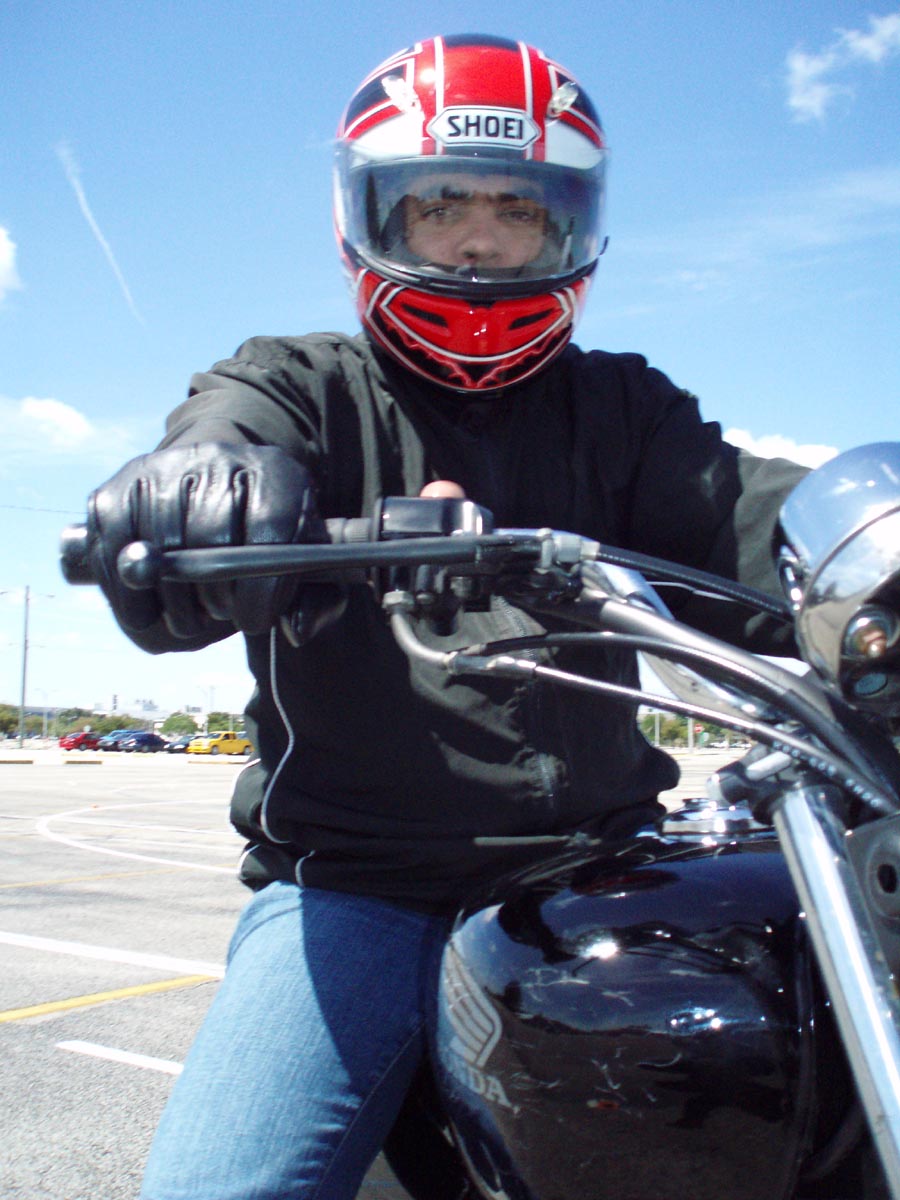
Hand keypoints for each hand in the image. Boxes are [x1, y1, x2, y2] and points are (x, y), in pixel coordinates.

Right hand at [86, 443, 330, 650]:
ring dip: (172, 602)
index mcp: (278, 474)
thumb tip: (297, 630)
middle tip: (218, 614)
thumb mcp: (304, 572)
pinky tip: (150, 608)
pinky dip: (128, 596)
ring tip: (190, 613)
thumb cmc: (264, 547)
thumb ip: (317, 604)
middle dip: (214, 596)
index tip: (253, 621)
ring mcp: (162, 468)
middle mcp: (219, 458)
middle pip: (209, 536)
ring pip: (158, 550)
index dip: (261, 585)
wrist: (213, 501)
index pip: (270, 526)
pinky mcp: (116, 489)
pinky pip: (113, 551)